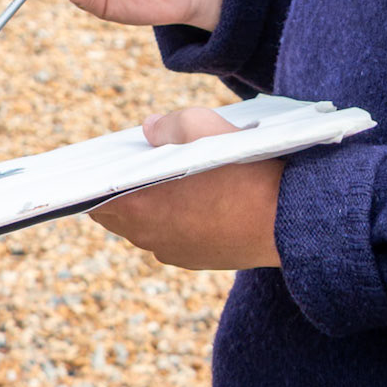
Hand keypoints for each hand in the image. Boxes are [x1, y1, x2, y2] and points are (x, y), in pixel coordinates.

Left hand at [89, 106, 282, 269]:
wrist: (288, 217)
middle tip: (146, 164)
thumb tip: (149, 129)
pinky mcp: (202, 261)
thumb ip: (166, 126)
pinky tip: (203, 198)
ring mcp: (176, 254)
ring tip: (177, 178)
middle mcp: (151, 239)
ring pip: (153, 226)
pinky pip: (178, 237)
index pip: (97, 199)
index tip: (114, 163)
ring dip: (157, 206)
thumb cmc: (243, 169)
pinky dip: (182, 220)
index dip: (103, 179)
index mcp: (138, 208)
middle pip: (123, 214)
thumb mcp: (201, 126)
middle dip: (129, 190)